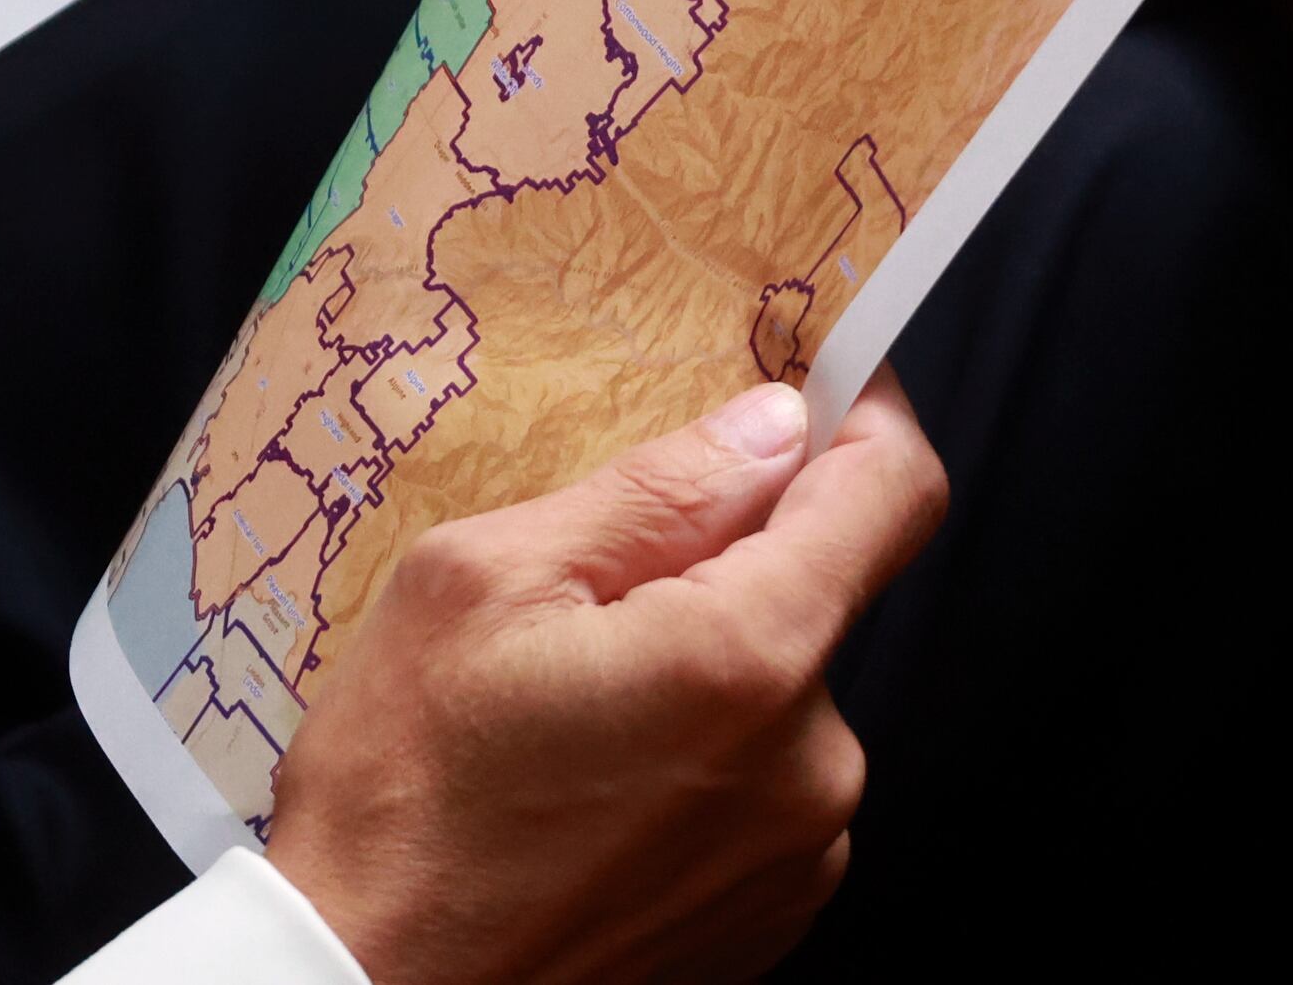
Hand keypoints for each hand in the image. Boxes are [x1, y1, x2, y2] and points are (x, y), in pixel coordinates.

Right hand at [264, 368, 947, 984]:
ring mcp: (798, 854)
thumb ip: (647, 495)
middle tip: (589, 575)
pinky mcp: (769, 915)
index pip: (891, 495)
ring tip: (565, 694)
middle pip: (819, 591)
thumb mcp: (479, 583)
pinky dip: (698, 749)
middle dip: (726, 557)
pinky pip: (765, 780)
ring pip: (782, 688)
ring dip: (705, 659)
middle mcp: (808, 766)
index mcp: (746, 660)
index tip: (820, 376)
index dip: (864, 412)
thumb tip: (767, 427)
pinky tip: (586, 772)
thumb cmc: (401, 798)